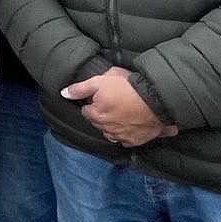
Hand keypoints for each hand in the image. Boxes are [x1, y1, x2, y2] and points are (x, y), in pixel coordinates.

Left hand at [62, 68, 177, 147]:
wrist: (156, 99)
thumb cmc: (127, 87)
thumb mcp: (100, 81)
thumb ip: (80, 89)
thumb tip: (64, 93)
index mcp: (96, 115)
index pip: (86, 111)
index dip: (93, 102)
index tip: (101, 96)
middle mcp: (107, 130)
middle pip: (98, 122)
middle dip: (102, 113)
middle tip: (113, 101)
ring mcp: (122, 137)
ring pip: (111, 132)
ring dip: (113, 124)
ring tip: (122, 112)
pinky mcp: (136, 141)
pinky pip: (126, 139)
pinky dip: (127, 133)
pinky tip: (131, 123)